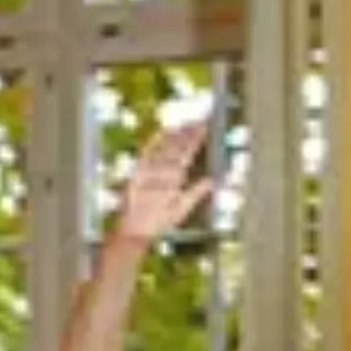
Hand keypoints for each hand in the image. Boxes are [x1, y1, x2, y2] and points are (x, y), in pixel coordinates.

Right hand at [111, 120, 216, 243]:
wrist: (138, 232)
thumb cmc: (159, 221)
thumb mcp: (182, 207)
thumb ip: (196, 193)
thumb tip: (212, 180)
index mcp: (174, 177)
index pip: (186, 154)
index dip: (194, 141)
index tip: (204, 127)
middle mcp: (163, 171)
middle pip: (177, 147)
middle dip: (187, 133)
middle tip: (198, 118)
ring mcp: (151, 171)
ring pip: (165, 148)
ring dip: (174, 135)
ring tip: (185, 122)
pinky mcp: (138, 175)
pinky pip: (147, 156)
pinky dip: (153, 145)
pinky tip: (161, 133)